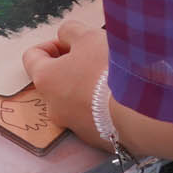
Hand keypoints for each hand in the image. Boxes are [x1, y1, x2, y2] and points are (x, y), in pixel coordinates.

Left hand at [22, 20, 111, 148]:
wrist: (140, 111)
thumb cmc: (107, 69)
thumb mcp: (88, 36)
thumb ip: (70, 32)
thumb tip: (66, 38)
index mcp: (45, 79)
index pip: (32, 57)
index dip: (51, 45)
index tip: (71, 43)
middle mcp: (53, 107)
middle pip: (55, 81)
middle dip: (72, 67)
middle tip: (95, 59)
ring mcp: (74, 126)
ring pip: (75, 101)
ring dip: (88, 88)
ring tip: (112, 79)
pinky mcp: (96, 140)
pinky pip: (95, 118)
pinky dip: (103, 107)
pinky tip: (122, 98)